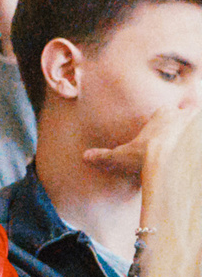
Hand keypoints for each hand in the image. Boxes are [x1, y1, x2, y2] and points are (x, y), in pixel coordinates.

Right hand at [84, 99, 198, 196]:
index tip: (166, 130)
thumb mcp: (121, 157)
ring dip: (197, 127)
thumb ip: (105, 156)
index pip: (167, 111)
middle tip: (188, 135)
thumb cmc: (146, 156)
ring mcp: (198, 123)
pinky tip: (198, 151)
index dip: (167, 120)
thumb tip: (85, 156)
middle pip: (190, 111)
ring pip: (200, 118)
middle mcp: (182, 115)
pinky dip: (201, 143)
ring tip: (194, 141)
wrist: (172, 164)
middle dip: (189, 121)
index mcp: (162, 115)